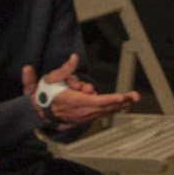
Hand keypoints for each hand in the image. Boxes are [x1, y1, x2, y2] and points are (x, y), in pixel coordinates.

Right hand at [22, 54, 140, 127]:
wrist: (39, 112)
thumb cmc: (45, 94)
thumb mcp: (51, 78)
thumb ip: (64, 69)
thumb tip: (75, 57)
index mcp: (73, 101)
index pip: (94, 101)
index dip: (109, 100)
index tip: (121, 97)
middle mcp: (80, 111)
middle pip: (104, 106)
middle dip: (120, 101)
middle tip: (134, 96)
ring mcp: (83, 116)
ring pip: (104, 111)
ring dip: (119, 105)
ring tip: (133, 98)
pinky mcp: (84, 117)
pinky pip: (101, 113)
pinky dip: (112, 109)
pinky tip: (124, 105)